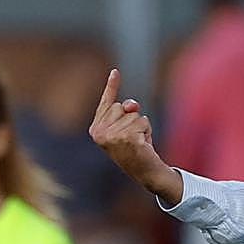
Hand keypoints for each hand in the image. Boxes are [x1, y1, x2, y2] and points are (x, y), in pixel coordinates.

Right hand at [89, 69, 181, 204]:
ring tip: (138, 142)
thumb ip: (126, 112)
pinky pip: (143, 122)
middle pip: (122, 106)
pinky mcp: (128, 138)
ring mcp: (113, 135)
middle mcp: (100, 132)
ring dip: (141, 127)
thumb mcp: (127, 127)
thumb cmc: (135, 149)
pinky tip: (143, 145)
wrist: (145, 172)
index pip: (106, 103)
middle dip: (132, 118)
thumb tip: (131, 104)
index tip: (115, 71)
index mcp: (95, 129)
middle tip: (132, 137)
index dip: (112, 86)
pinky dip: (147, 132)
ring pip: (134, 115)